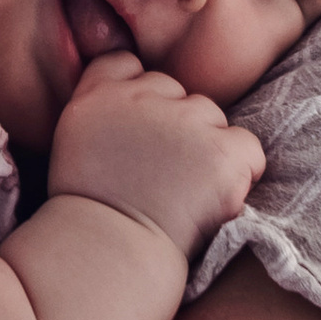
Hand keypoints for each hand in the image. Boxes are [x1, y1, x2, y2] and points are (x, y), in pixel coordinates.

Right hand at [48, 50, 264, 264]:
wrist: (110, 255)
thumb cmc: (89, 217)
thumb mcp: (72, 147)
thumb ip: (100, 114)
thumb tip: (132, 113)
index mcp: (98, 96)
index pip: (125, 64)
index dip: (140, 93)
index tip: (141, 128)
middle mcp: (142, 99)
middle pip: (177, 93)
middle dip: (177, 126)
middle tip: (166, 174)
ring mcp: (185, 122)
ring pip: (213, 118)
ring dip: (207, 147)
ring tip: (187, 192)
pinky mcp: (222, 153)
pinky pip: (248, 148)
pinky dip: (242, 172)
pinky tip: (216, 198)